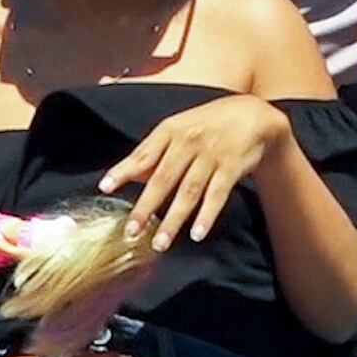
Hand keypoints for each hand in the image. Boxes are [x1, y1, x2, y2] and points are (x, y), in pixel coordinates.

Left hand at [97, 96, 291, 248]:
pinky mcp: (231, 168)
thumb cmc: (207, 123)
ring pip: (189, 192)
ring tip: (160, 243)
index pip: (143, 154)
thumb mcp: (178, 126)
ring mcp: (211, 155)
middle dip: (146, 206)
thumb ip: (153, 149)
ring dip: (174, 219)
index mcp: (170, 130)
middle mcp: (188, 142)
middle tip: (132, 231)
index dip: (123, 171)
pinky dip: (207, 216)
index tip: (105, 187)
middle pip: (163, 178)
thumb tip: (126, 173)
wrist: (251, 114)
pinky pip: (217, 196)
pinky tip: (196, 234)